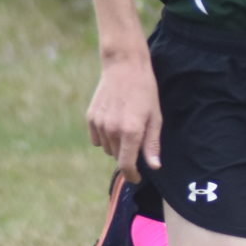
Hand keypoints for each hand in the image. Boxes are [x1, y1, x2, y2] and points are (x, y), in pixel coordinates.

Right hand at [85, 52, 161, 180]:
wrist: (124, 66)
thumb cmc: (145, 91)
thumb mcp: (155, 117)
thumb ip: (152, 144)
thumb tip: (153, 166)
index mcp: (131, 131)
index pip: (126, 164)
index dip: (132, 175)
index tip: (137, 178)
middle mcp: (112, 129)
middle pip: (118, 156)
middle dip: (128, 154)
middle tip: (137, 136)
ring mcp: (99, 123)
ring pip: (107, 148)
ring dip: (116, 145)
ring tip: (125, 125)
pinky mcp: (90, 117)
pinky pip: (96, 139)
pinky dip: (105, 137)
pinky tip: (113, 121)